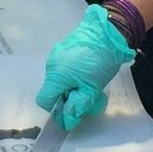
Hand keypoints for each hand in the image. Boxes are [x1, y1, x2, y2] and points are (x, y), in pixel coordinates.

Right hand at [36, 5, 135, 129]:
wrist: (108, 31)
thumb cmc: (100, 61)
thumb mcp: (92, 88)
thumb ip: (78, 106)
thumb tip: (67, 120)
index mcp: (56, 77)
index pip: (44, 101)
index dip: (56, 110)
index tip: (72, 109)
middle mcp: (51, 66)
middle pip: (54, 90)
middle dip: (69, 98)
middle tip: (90, 97)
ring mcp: (57, 54)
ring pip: (60, 79)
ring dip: (73, 85)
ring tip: (92, 82)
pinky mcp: (64, 47)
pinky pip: (64, 67)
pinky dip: (73, 74)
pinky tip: (89, 69)